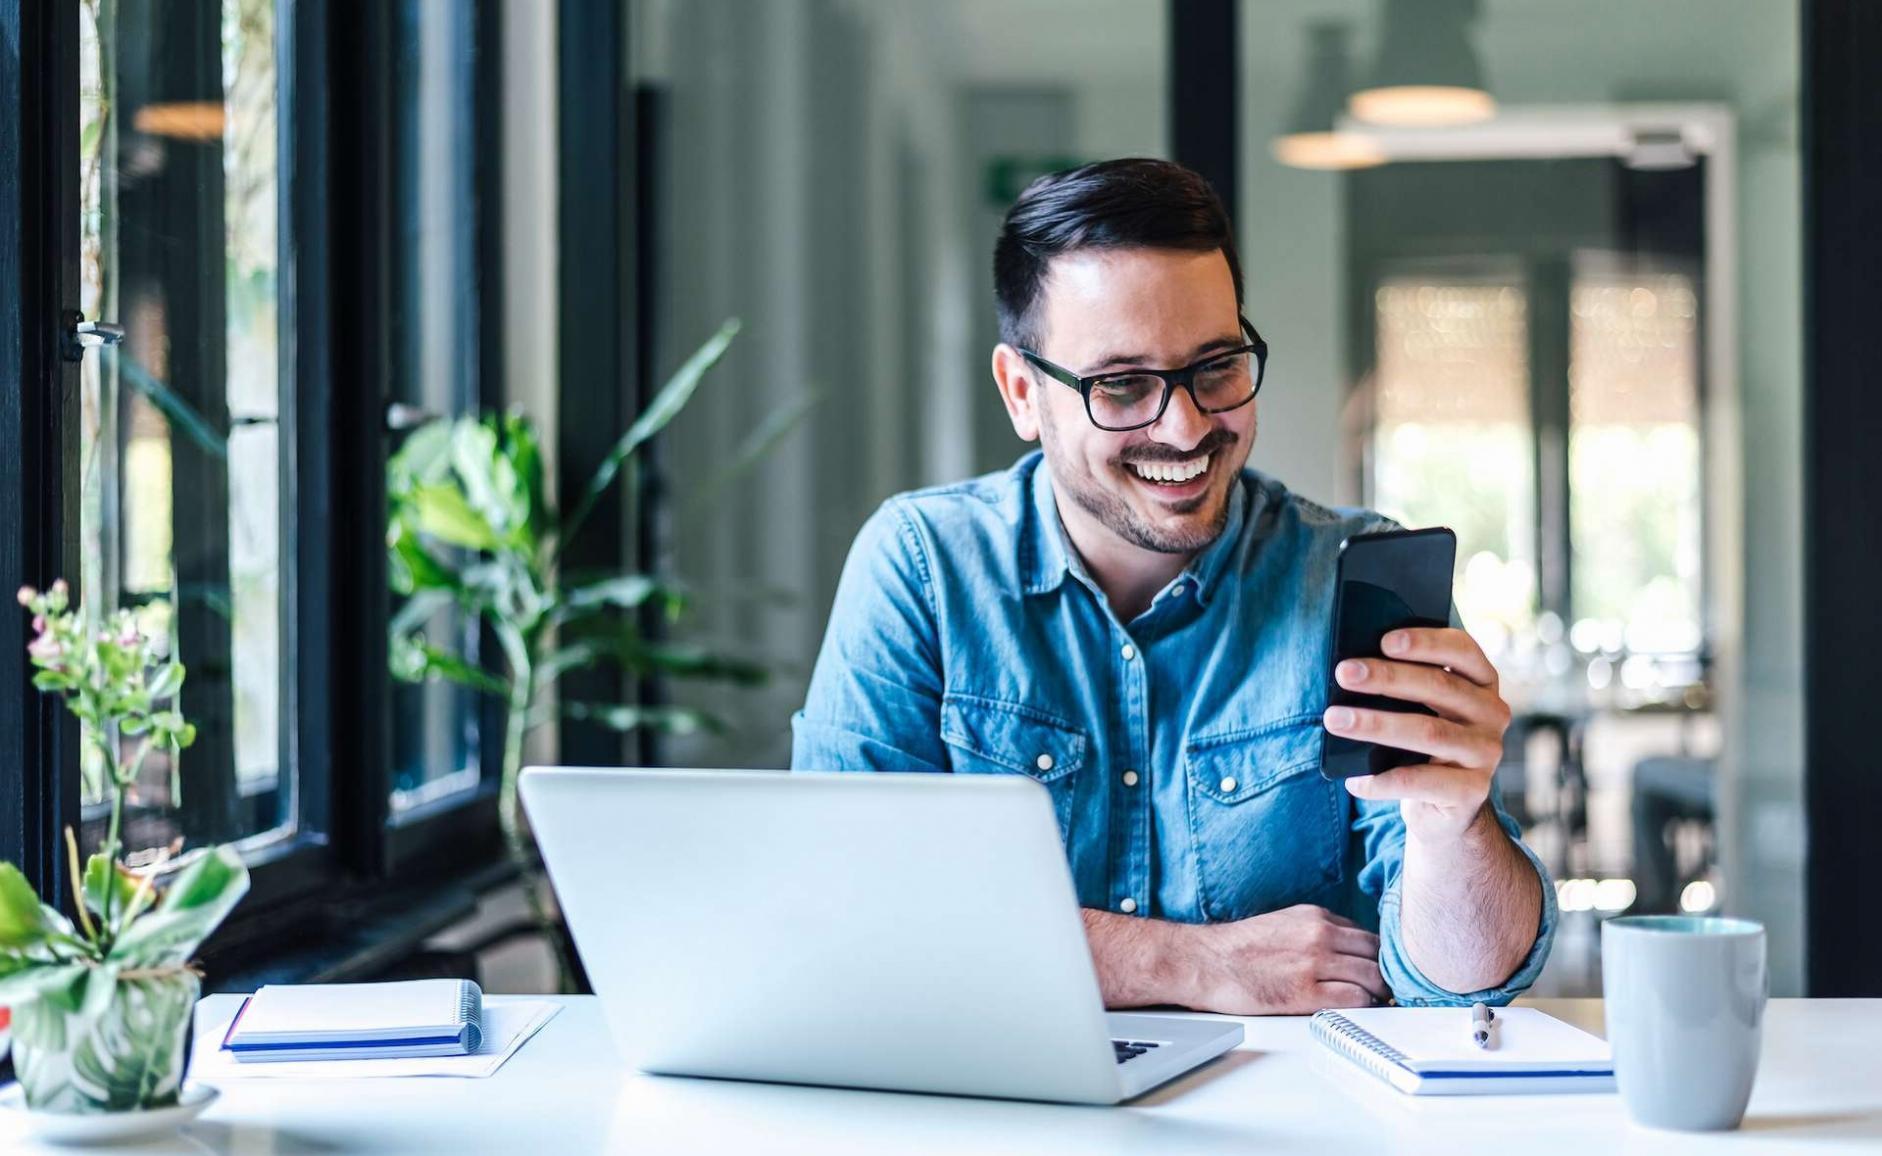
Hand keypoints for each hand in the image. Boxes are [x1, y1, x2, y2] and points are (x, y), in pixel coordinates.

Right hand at [1178, 904, 1386, 1014]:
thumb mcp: (1284, 922)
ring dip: (1377, 992)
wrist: (1207, 962)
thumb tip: (1346, 948)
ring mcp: (1315, 962)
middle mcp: (1319, 934)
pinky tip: (1355, 1009)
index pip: (1367, 934)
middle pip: (1377, 954)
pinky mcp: (1306, 992)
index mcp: (1315, 916)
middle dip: (1383, 973)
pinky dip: (1363, 1006)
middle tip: (1382, 988)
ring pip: (1373, 977)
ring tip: (1371, 1001)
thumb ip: (1317, 930)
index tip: (1376, 968)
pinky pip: (1356, 999)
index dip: (1376, 955)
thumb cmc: (1239, 948)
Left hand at [1323, 627, 1510, 843]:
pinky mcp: (1472, 791)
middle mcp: (1491, 714)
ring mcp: (1486, 754)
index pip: (1462, 650)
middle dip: (1387, 678)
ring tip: (1334, 720)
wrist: (1444, 808)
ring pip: (1428, 732)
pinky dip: (1381, 780)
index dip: (1426, 641)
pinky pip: (1421, 782)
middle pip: (1439, 687)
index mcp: (1481, 682)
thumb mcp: (1421, 710)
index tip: (1385, 640)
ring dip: (1375, 724)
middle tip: (1344, 673)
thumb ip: (1405, 689)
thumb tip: (1353, 670)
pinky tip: (1353, 780)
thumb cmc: (1422, 746)